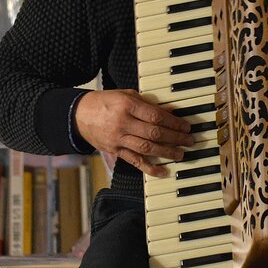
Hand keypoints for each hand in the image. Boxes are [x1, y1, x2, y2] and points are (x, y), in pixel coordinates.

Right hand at [74, 89, 193, 176]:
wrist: (78, 115)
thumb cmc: (105, 102)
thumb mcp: (126, 95)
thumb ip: (148, 103)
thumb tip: (171, 111)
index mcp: (127, 104)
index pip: (156, 116)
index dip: (174, 122)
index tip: (186, 126)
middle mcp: (123, 122)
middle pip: (154, 133)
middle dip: (175, 138)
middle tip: (189, 141)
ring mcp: (118, 138)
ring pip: (147, 148)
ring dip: (167, 152)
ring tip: (181, 154)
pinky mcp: (115, 151)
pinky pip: (134, 161)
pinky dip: (149, 168)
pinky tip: (163, 172)